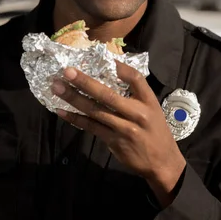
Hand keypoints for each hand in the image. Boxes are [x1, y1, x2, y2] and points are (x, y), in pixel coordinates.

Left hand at [51, 62, 185, 206]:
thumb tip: (112, 69)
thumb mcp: (152, 107)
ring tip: (57, 87)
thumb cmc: (155, 130)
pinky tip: (61, 111)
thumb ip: (135, 91)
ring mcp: (124, 128)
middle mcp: (137, 113)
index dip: (119, 67)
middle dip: (85, 82)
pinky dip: (75, 119)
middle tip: (67, 71)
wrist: (163, 163)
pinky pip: (91, 127)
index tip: (101, 57)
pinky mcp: (114, 141)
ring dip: (74, 98)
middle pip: (107, 95)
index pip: (135, 78)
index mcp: (148, 101)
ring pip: (95, 111)